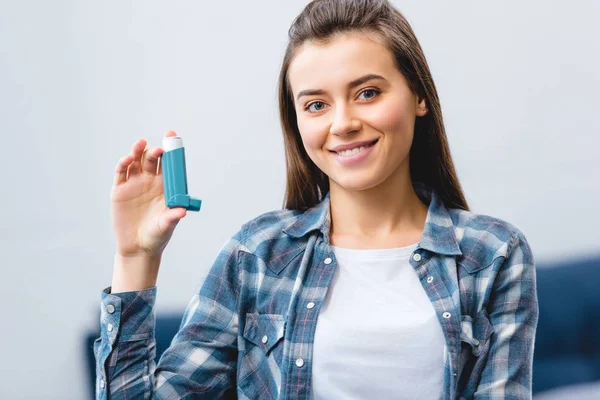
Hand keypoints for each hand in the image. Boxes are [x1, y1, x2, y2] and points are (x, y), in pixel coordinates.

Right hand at [110, 130, 186, 258]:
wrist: (138, 248)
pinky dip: (123, 164)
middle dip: (154, 151)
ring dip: (137, 151)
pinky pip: (121, 173)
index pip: (168, 164)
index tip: (172, 137)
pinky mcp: (119, 190)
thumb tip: (182, 211)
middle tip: (158, 150)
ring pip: (135, 162)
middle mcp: (150, 182)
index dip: (170, 150)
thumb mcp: (166, 226)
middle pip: (151, 159)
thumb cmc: (157, 236)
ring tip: (140, 145)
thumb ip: (172, 217)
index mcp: (165, 186)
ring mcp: (134, 184)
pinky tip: (126, 160)